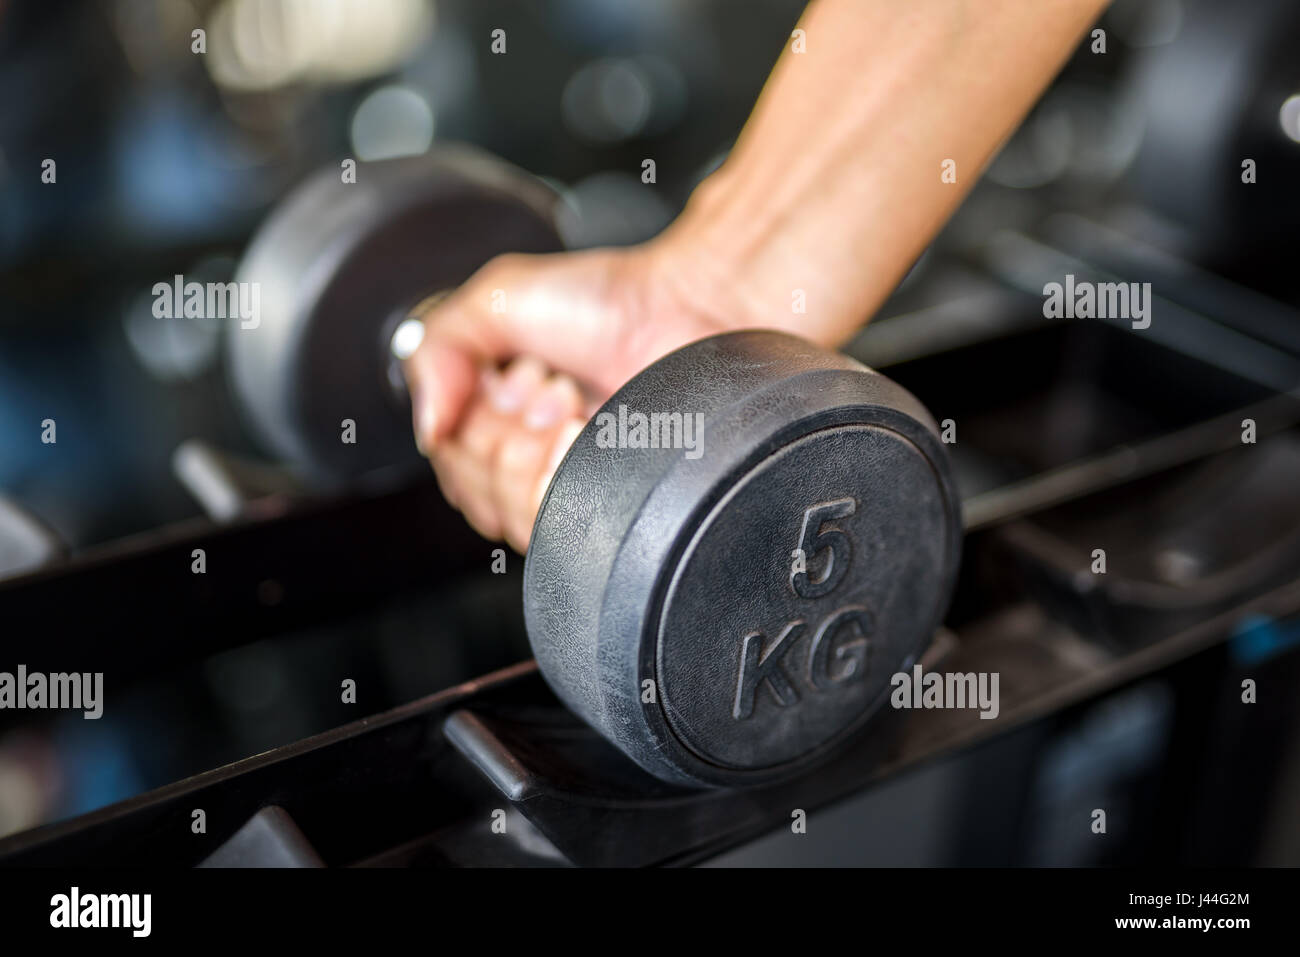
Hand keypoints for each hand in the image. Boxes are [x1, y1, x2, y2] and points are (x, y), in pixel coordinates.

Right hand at [402, 240, 736, 552]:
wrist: (690, 311)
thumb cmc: (614, 301)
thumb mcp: (497, 300)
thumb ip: (436, 352)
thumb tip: (427, 427)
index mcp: (500, 415)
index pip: (447, 455)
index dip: (470, 414)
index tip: (508, 374)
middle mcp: (533, 457)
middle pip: (472, 487)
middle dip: (505, 425)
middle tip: (549, 384)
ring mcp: (573, 489)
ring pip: (507, 512)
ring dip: (533, 446)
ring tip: (572, 405)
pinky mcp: (608, 513)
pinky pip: (552, 525)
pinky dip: (560, 472)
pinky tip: (583, 434)